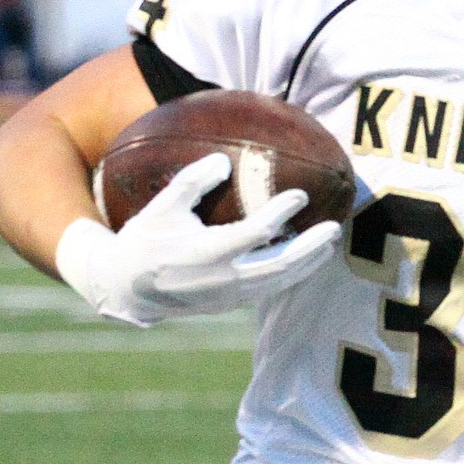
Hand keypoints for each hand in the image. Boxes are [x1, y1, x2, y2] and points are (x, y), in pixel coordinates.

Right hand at [55, 153, 343, 325]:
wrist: (129, 288)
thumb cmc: (145, 240)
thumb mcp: (162, 206)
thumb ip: (192, 182)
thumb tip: (225, 160)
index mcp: (207, 253)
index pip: (256, 233)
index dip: (281, 213)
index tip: (301, 195)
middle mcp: (224, 279)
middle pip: (280, 266)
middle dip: (310, 248)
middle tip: (335, 227)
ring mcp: (230, 296)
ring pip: (279, 282)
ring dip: (307, 264)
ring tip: (328, 243)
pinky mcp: (231, 304)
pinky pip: (269, 289)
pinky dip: (290, 274)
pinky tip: (304, 258)